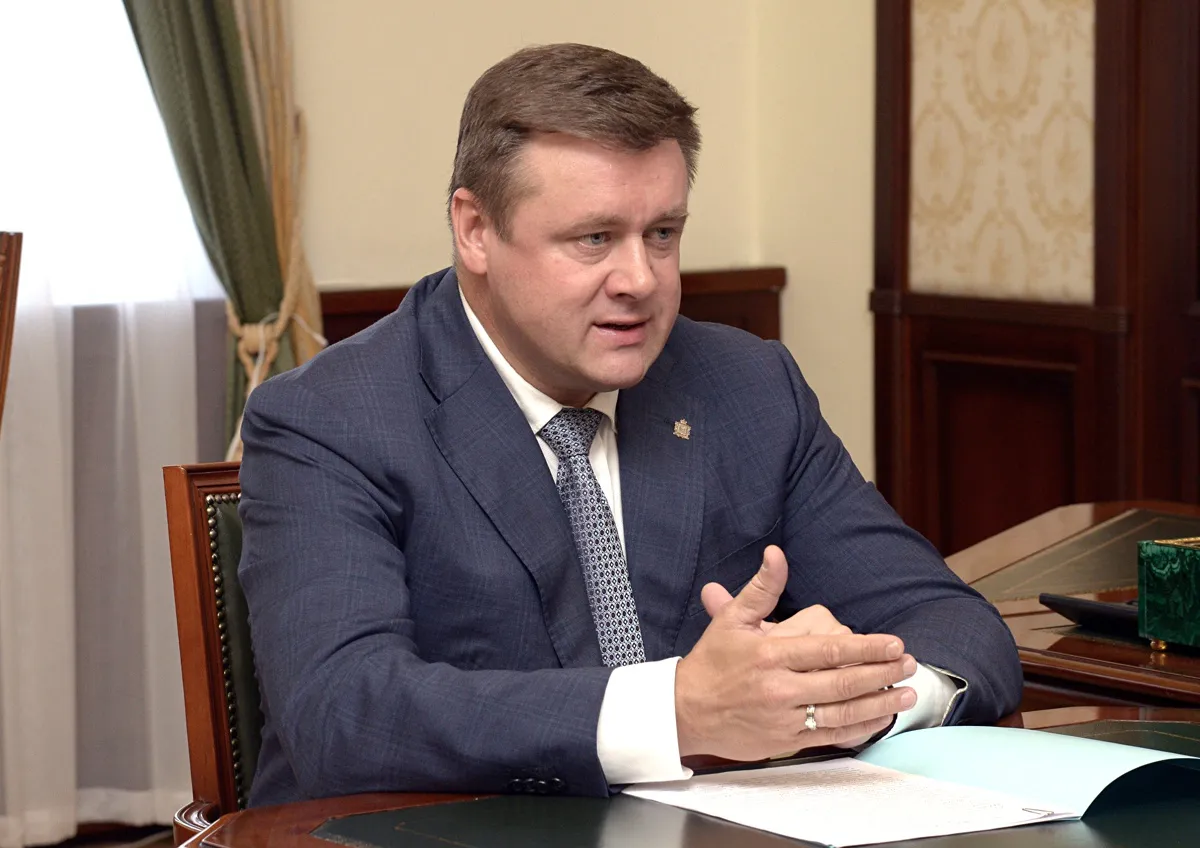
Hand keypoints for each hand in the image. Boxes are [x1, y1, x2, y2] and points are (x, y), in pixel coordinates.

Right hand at [675, 546, 916, 760]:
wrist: (684, 710)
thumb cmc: (711, 662)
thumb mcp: (732, 619)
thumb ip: (762, 588)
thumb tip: (777, 554)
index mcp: (770, 655)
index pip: (828, 651)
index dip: (866, 648)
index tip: (893, 644)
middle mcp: (780, 688)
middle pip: (842, 682)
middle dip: (882, 673)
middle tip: (909, 665)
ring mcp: (784, 718)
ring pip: (842, 712)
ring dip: (879, 703)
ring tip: (906, 694)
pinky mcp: (785, 741)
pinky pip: (830, 736)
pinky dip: (859, 729)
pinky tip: (880, 719)